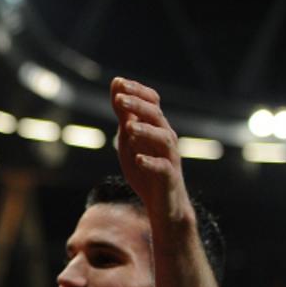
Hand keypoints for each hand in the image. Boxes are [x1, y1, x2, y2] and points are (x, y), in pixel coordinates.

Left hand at [111, 77, 188, 215]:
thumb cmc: (145, 167)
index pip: (152, 102)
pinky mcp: (169, 177)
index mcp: (156, 127)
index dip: (137, 92)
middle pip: (157, 117)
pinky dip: (150, 162)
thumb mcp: (129, 139)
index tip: (118, 82)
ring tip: (129, 128)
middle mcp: (166, 138)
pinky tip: (138, 159)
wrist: (163, 203)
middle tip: (119, 99)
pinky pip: (163, 168)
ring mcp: (169, 157)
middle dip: (138, 106)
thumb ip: (124, 115)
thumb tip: (116, 85)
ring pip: (164, 140)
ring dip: (146, 132)